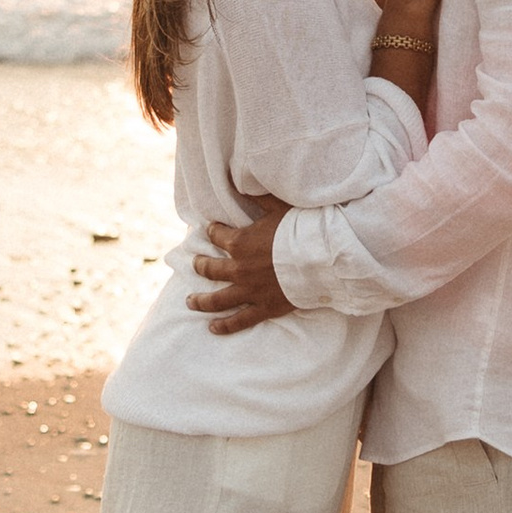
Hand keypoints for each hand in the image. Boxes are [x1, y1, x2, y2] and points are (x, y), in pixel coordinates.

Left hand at [188, 195, 293, 333]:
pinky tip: (212, 327)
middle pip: (211, 268)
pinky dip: (224, 325)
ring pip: (217, 299)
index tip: (210, 229)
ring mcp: (249, 291)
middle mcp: (239, 269)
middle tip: (196, 263)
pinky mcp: (263, 308)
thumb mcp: (278, 208)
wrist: (320, 259)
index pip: (217, 235)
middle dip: (201, 265)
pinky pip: (239, 320)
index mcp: (240, 243)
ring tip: (190, 301)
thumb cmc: (301, 230)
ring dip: (201, 300)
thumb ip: (259, 198)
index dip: (212, 231)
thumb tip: (242, 185)